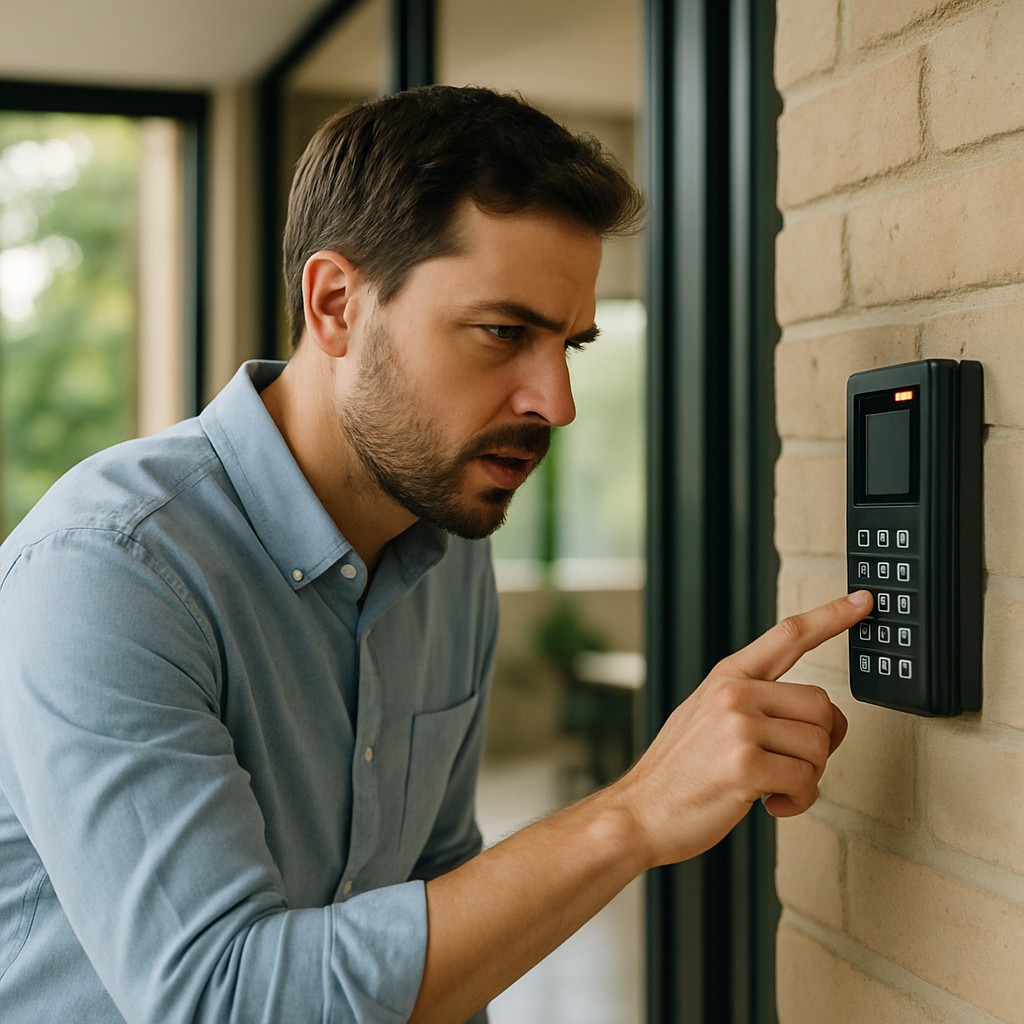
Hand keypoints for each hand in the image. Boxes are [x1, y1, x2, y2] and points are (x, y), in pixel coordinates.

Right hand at [613, 590, 871, 867]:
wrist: (639, 811)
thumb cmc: (677, 772)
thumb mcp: (705, 716)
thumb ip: (752, 703)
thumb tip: (814, 717)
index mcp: (728, 677)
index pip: (788, 635)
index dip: (831, 616)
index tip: (863, 601)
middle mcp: (734, 693)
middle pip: (822, 706)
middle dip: (821, 744)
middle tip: (795, 766)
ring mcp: (737, 726)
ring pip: (819, 745)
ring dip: (808, 777)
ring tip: (775, 788)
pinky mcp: (744, 765)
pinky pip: (806, 780)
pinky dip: (798, 801)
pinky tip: (771, 804)